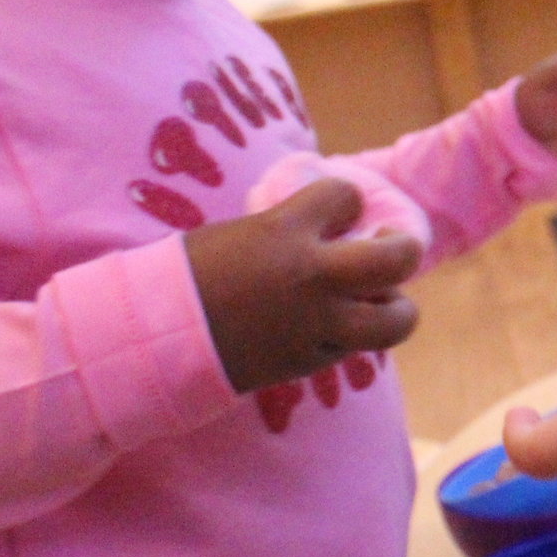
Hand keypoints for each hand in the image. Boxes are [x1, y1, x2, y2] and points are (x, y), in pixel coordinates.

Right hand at [186, 179, 423, 393]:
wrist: (152, 335)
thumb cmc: (188, 274)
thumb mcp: (242, 233)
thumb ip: (291, 228)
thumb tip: (330, 223)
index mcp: (285, 229)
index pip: (346, 195)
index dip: (347, 200)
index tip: (339, 209)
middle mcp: (311, 275)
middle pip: (397, 259)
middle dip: (404, 248)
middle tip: (391, 246)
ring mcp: (315, 322)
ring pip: (395, 320)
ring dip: (394, 306)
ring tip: (378, 298)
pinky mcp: (308, 360)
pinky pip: (355, 346)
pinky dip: (354, 333)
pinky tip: (336, 323)